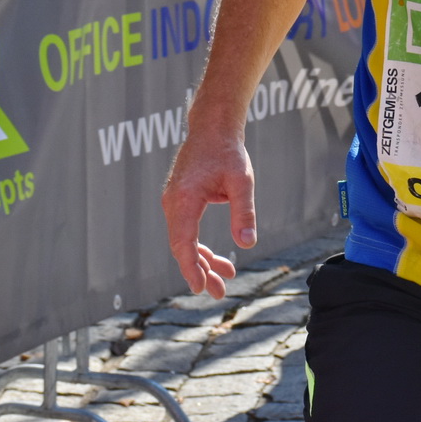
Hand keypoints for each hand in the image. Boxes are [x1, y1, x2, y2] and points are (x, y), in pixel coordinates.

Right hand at [161, 131, 256, 297]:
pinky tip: (216, 257)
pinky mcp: (180, 201)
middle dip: (199, 271)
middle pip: (182, 247)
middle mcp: (172, 203)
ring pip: (184, 241)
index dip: (191, 268)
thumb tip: (247, 243)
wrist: (213, 128)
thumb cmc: (228, 152)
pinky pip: (186, 230)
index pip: (183, 243)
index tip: (200, 288)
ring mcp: (174, 202)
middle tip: (219, 293)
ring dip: (201, 260)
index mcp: (184, 199)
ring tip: (226, 276)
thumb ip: (243, 212)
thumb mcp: (242, 181)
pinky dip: (199, 246)